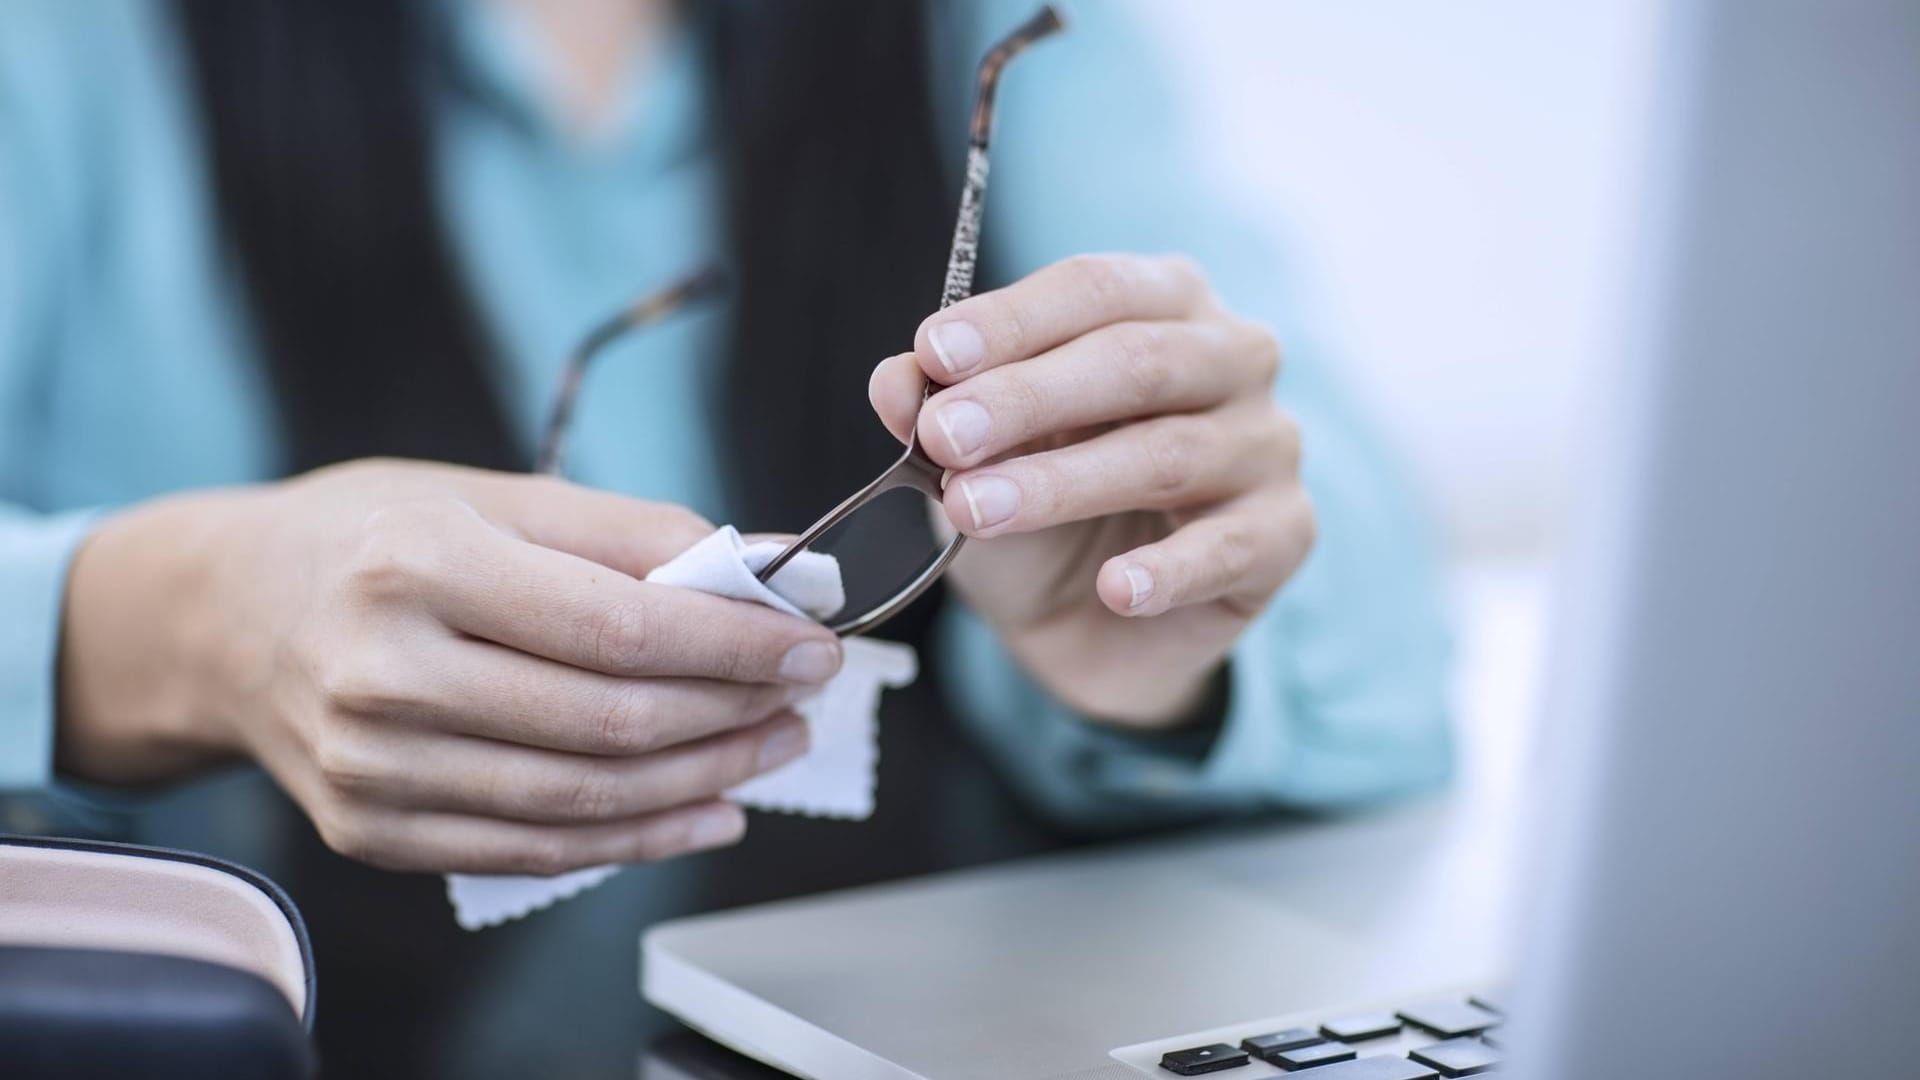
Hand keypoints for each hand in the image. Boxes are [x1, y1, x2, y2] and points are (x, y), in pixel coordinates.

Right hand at [57, 460, 843, 873]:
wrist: (220, 618)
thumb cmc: (368, 537)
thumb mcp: (486, 494)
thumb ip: (625, 532)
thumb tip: (759, 569)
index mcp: (416, 567)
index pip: (614, 627)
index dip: (732, 647)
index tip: (811, 645)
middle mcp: (384, 677)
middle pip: (607, 722)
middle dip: (733, 714)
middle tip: (806, 696)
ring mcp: (371, 770)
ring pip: (582, 800)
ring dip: (704, 780)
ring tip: (774, 748)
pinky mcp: (371, 832)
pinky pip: (533, 851)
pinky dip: (637, 840)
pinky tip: (708, 811)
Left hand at [870, 254, 1313, 727]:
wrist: (1085, 626)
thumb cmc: (1039, 511)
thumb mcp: (970, 461)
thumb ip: (935, 412)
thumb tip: (895, 379)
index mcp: (1164, 303)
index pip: (1092, 289)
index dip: (1012, 320)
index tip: (934, 354)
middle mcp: (1233, 357)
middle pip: (1138, 361)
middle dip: (1029, 397)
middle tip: (944, 436)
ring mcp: (1268, 444)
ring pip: (1170, 453)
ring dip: (1064, 483)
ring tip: (976, 512)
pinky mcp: (1285, 533)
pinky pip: (1229, 547)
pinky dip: (1166, 570)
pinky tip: (1114, 588)